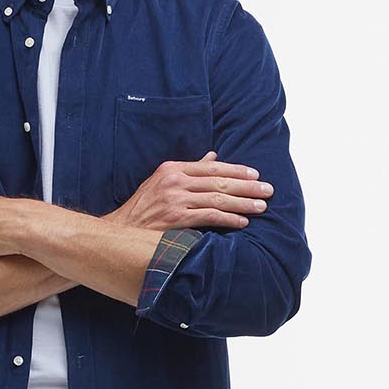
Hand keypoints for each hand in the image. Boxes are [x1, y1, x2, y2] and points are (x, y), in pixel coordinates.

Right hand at [108, 150, 272, 230]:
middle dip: (247, 186)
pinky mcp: (176, 219)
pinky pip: (210, 217)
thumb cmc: (143, 209)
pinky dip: (229, 219)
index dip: (236, 170)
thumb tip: (213, 156)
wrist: (120, 231)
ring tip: (261, 207)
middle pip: (219, 182)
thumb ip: (189, 170)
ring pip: (218, 199)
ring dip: (243, 203)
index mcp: (172, 168)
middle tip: (268, 190)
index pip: (212, 167)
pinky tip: (242, 222)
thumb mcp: (162, 182)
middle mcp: (174, 180)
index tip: (255, 175)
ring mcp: (175, 200)